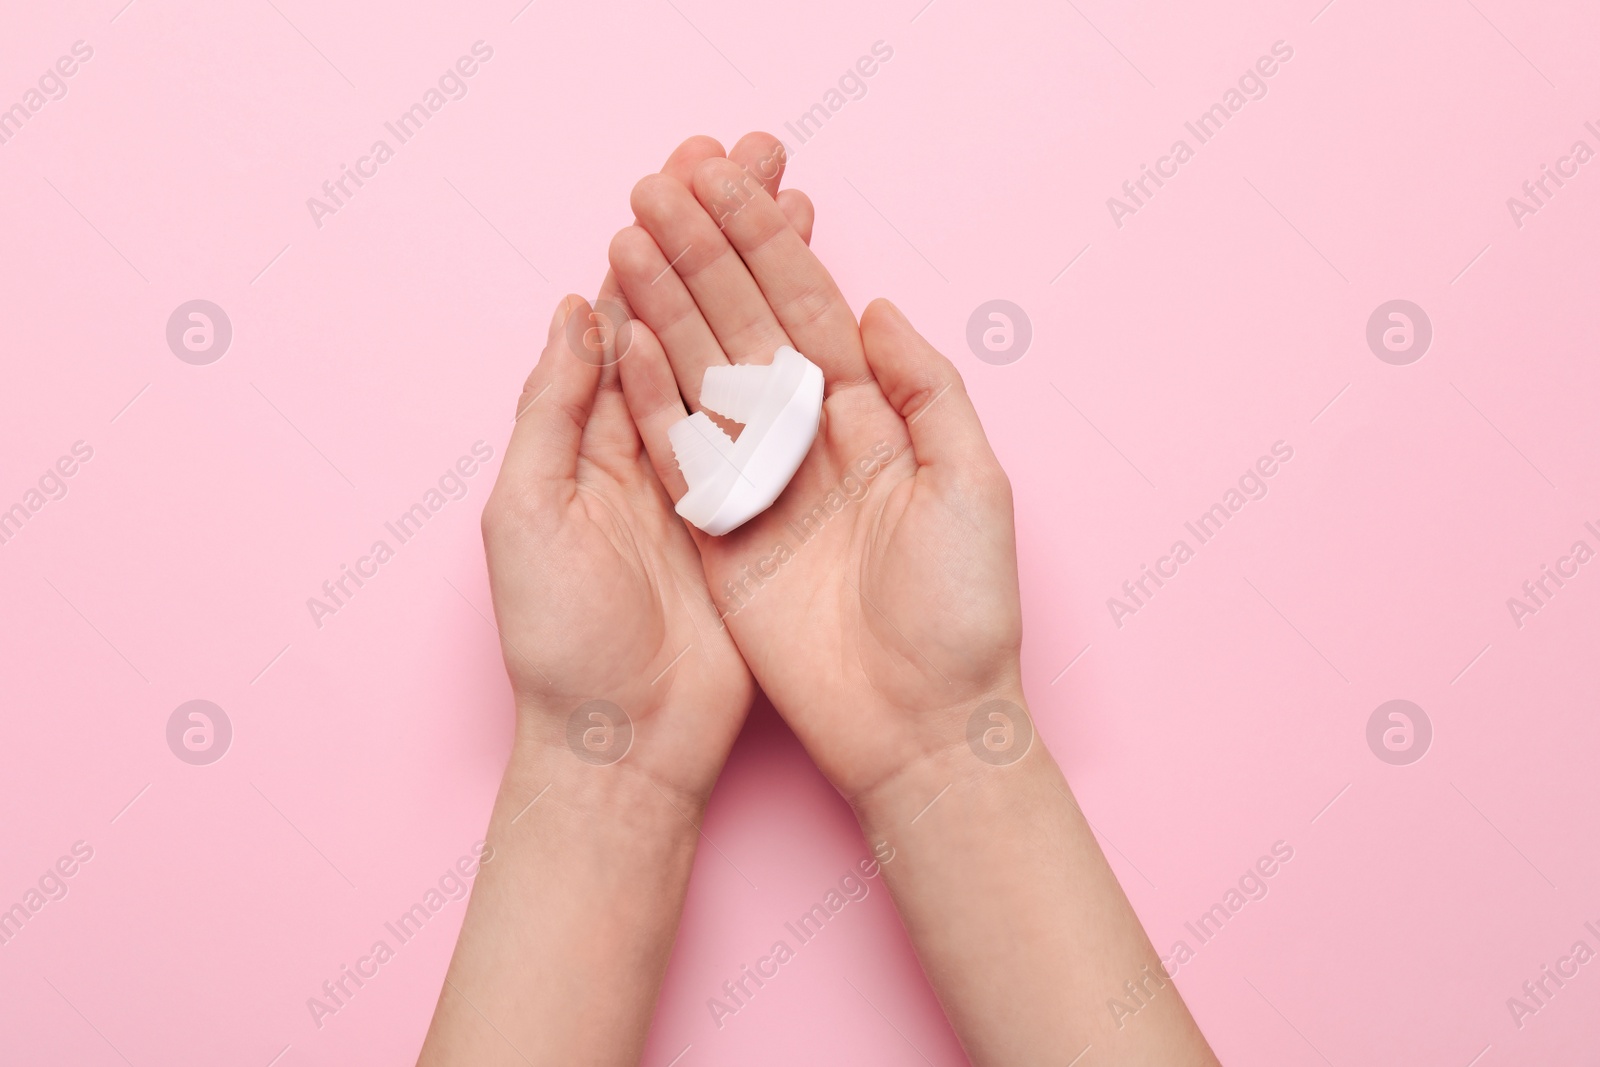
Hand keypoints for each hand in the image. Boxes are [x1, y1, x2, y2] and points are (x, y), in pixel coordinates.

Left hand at [480, 134, 811, 802]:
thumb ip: (553, 410)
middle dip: (727, 239)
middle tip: (764, 162)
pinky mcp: (759, 517)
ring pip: (745, 358)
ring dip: (769, 284)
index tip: (698, 172)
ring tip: (803, 212)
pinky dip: (802, 366)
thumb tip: (573, 311)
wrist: (625, 741)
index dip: (664, 242)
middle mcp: (651, 443)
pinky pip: (780, 427)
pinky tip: (828, 316)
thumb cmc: (562, 637)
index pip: (630, 310)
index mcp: (590, 434)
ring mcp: (711, 477)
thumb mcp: (528, 514)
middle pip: (695, 318)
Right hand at [608, 149, 1023, 804]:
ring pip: (704, 377)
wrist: (918, 725)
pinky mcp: (721, 536)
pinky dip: (649, 398)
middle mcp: (810, 441)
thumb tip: (875, 308)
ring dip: (666, 306)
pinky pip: (678, 456)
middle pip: (747, 328)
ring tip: (627, 236)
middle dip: (704, 254)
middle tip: (657, 181)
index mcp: (873, 420)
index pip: (809, 311)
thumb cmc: (964, 611)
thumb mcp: (972, 486)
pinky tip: (619, 338)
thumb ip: (928, 391)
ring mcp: (761, 485)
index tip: (724, 176)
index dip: (767, 244)